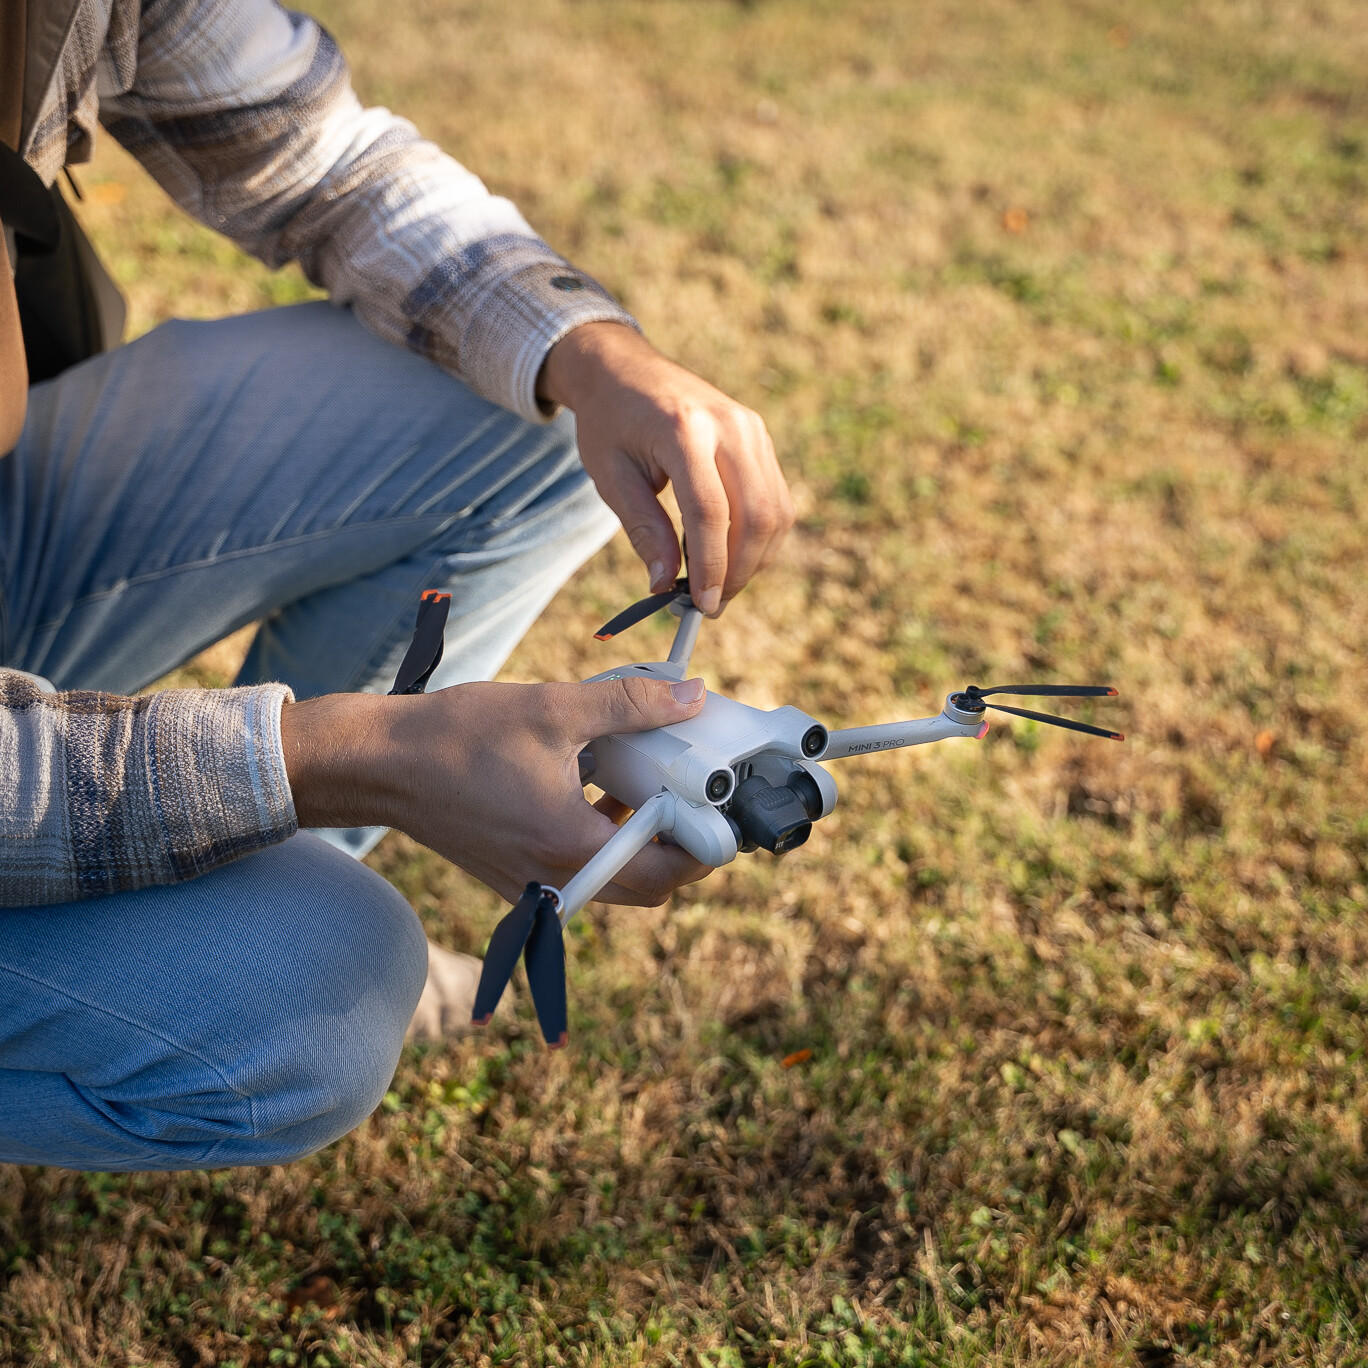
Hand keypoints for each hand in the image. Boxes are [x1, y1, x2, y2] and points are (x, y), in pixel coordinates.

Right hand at [281, 675, 711, 904]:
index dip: (705, 843)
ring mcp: (532, 884)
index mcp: (569, 845)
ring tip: (657, 785)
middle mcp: (554, 879)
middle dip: (682, 847)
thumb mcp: (553, 708)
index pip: (665, 870)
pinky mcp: (516, 875)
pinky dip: (606, 839)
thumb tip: (692, 696)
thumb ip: (630, 704)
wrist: (379, 765)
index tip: (722, 804)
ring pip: (615, 881)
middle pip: (647, 886)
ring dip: (644, 842)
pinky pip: (581, 871)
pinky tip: (606, 787)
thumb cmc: (457, 737)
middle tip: (697, 798)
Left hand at [538, 322, 794, 613]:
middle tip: (711, 604)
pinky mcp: (760, 436)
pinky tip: (730, 553)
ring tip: (719, 583)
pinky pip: (776, 499)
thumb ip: (643, 530)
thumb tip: (665, 585)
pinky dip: (760, 537)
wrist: (622, 367)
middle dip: (739, 571)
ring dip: (754, 559)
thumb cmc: (609, 422)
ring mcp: (752, 428)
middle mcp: (729, 425)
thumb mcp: (611, 477)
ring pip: (776, 512)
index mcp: (684, 430)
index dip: (710, 566)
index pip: (710, 512)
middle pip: (756, 515)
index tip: (702, 605)